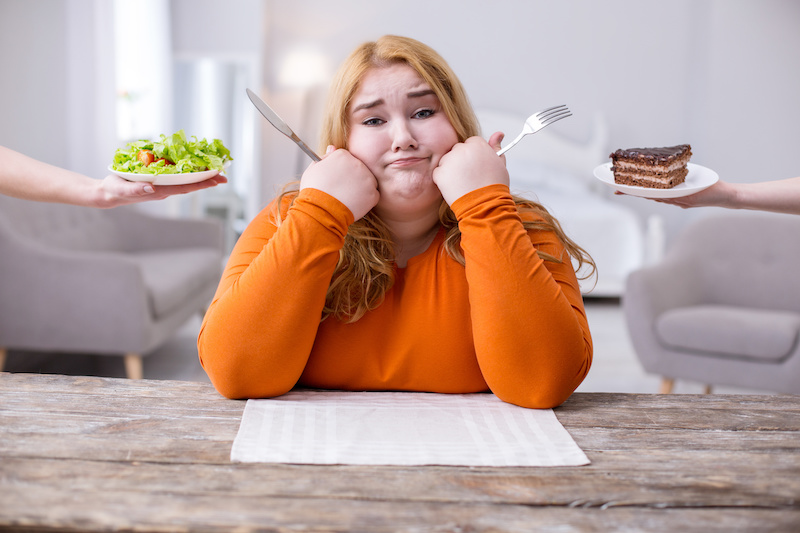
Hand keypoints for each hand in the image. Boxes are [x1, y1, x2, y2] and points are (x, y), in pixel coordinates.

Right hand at [97, 173, 226, 207]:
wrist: (109, 193)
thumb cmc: (115, 190)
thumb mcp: (122, 189)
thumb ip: (136, 189)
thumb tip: (151, 187)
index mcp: (160, 191)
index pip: (185, 187)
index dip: (201, 183)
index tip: (216, 180)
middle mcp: (165, 189)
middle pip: (190, 184)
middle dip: (207, 180)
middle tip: (224, 176)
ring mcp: (163, 186)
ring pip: (186, 181)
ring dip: (200, 176)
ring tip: (215, 171)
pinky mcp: (159, 181)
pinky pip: (177, 177)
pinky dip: (188, 172)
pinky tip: (195, 168)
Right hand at [300, 146, 378, 220]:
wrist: (321, 211)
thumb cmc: (314, 191)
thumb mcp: (313, 169)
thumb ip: (324, 157)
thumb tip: (332, 148)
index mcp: (343, 155)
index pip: (346, 159)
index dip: (340, 170)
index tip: (335, 179)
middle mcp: (358, 164)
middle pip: (359, 168)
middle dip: (352, 178)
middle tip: (341, 189)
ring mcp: (367, 179)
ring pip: (367, 181)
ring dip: (360, 188)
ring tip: (346, 197)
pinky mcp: (373, 194)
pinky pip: (373, 195)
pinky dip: (366, 200)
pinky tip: (354, 204)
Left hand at [432, 133, 508, 204]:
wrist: (485, 205)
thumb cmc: (494, 186)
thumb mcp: (500, 163)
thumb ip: (496, 147)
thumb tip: (498, 134)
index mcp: (477, 144)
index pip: (471, 143)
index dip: (474, 155)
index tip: (476, 165)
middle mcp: (462, 149)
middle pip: (457, 150)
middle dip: (461, 161)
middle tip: (469, 176)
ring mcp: (449, 161)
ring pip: (446, 161)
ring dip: (451, 170)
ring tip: (463, 183)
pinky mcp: (440, 173)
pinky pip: (438, 173)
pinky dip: (444, 180)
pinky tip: (455, 187)